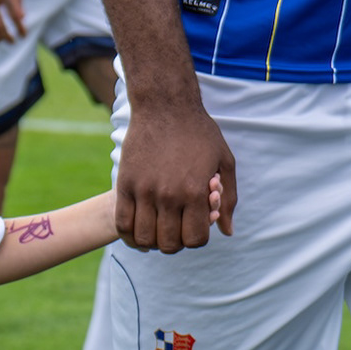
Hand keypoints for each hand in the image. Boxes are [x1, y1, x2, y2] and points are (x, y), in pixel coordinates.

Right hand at [117, 97, 236, 252]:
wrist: (165, 106)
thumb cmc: (200, 133)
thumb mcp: (225, 162)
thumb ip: (228, 200)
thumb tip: (227, 231)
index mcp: (195, 192)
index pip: (195, 239)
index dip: (197, 240)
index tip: (195, 229)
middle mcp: (169, 195)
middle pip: (169, 243)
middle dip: (176, 243)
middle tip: (176, 231)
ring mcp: (144, 191)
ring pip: (144, 238)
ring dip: (153, 241)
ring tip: (158, 231)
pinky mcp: (125, 184)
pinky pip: (122, 223)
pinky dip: (130, 234)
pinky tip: (138, 231)